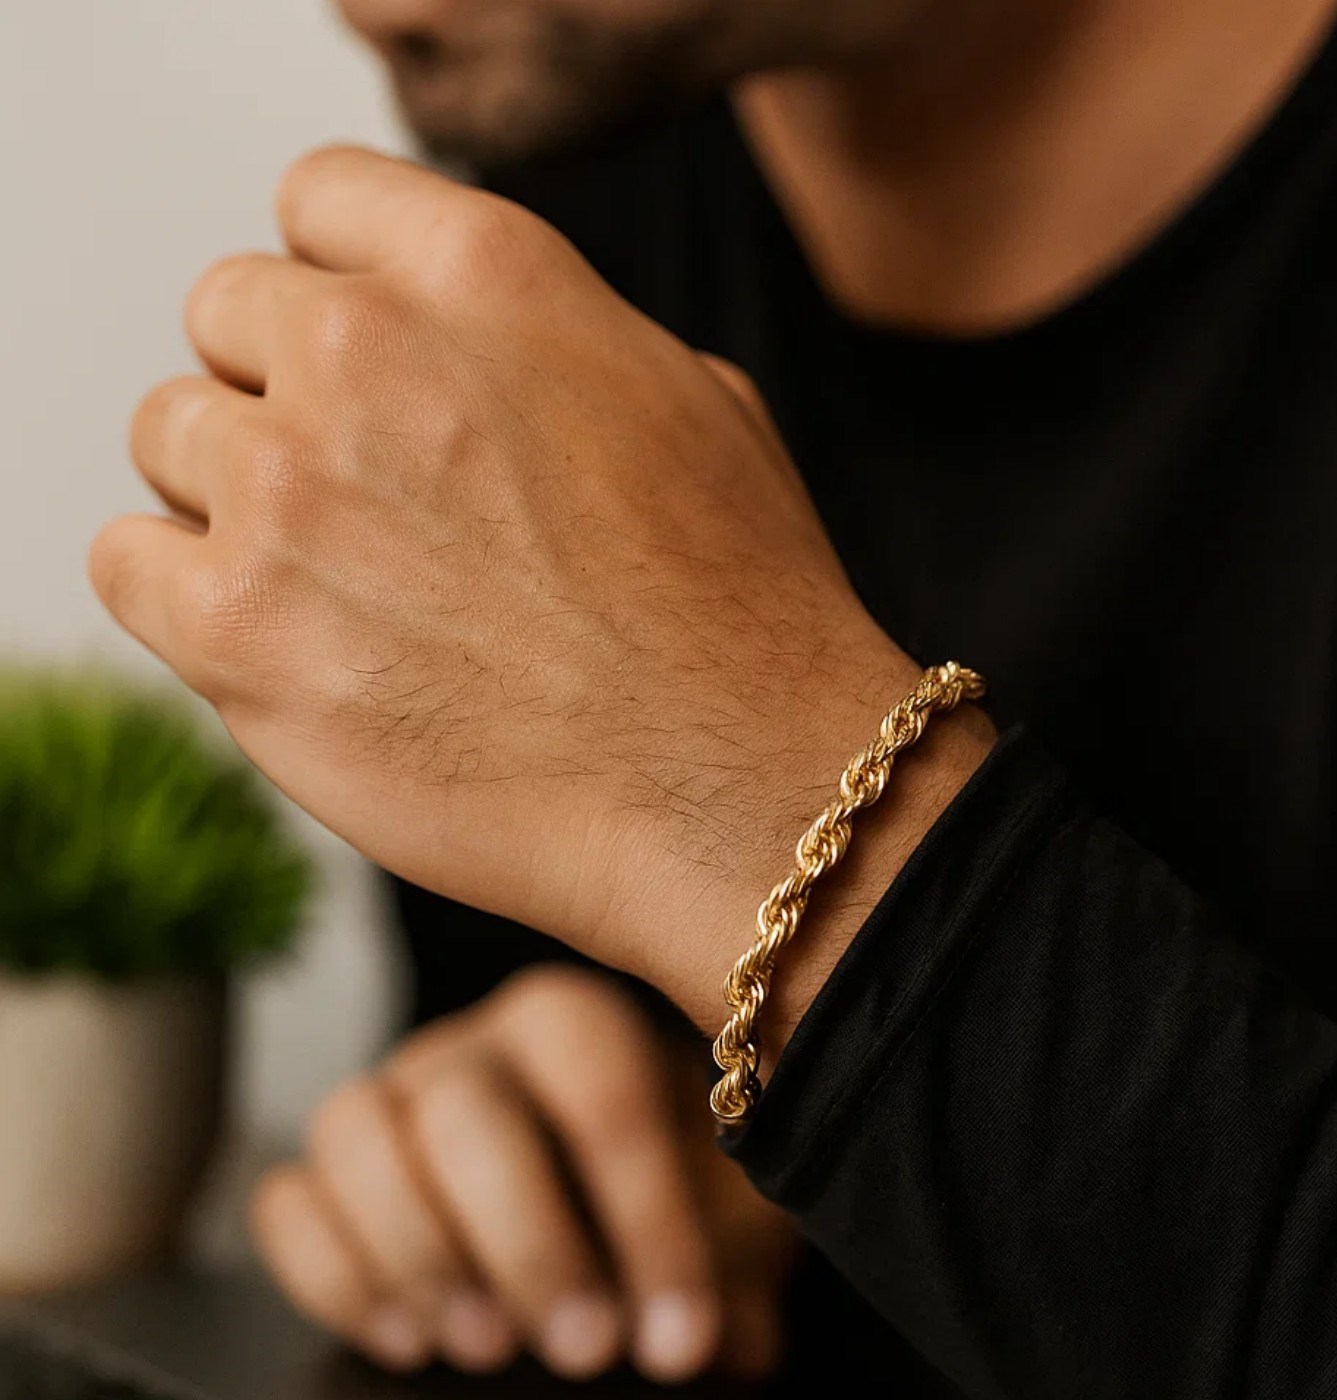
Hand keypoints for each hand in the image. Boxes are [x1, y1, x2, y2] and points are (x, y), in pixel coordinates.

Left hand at [96, 146, 993, 1036]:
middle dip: (283, 394)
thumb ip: (546, 343)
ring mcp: (293, 491)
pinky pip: (127, 563)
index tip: (360, 357)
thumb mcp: (689, 406)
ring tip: (343, 585)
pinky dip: (184, 596)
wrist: (730, 788)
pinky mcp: (237, 630)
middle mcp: (370, 355)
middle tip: (366, 496)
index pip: (318, 202)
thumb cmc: (735, 615)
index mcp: (488, 274)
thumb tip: (469, 355)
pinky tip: (286, 639)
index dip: (339, 284)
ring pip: (167, 440)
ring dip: (236, 500)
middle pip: (226, 317)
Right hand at [251, 964, 797, 1380]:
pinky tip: (407, 1341)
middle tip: (585, 1349)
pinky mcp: (324, 1169)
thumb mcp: (725, 1218)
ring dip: (419, 1256)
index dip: (643, 1215)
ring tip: (487, 1347)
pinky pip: (286, 1200)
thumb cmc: (675, 1198)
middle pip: (465, 1113)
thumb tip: (716, 1334)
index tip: (681, 1329)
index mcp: (578, 1024)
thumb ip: (726, 1262)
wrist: (610, 1204)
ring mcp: (388, 1098)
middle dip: (527, 1244)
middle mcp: (472, 1046)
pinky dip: (332, 1277)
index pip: (602, 1091)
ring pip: (354, 1135)